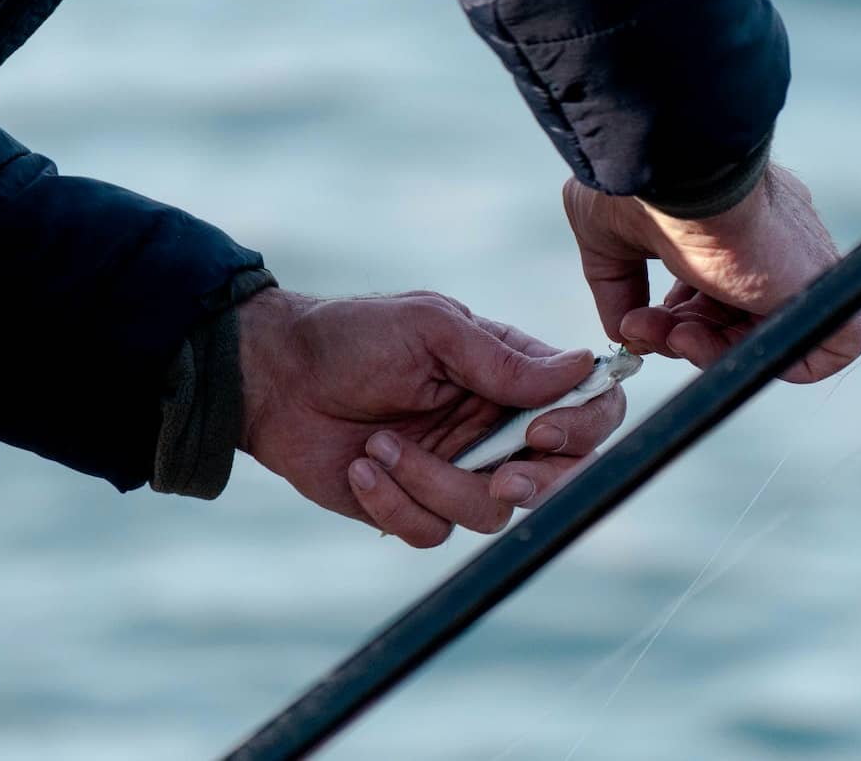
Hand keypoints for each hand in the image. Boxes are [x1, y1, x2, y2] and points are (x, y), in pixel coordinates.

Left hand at [237, 289, 625, 546]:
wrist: (273, 380)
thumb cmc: (352, 337)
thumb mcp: (431, 329)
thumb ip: (503, 359)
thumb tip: (582, 367)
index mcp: (512, 376)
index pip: (587, 406)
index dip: (583, 427)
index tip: (542, 431)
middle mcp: (496, 427)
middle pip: (561, 475)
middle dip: (538, 482)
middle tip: (500, 476)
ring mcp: (458, 470)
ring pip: (492, 512)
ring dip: (435, 484)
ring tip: (381, 447)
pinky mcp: (416, 504)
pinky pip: (433, 531)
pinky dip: (395, 502)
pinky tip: (361, 468)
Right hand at [564, 163, 860, 382]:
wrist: (677, 172)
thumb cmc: (641, 185)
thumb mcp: (608, 234)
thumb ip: (617, 286)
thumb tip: (625, 331)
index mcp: (736, 222)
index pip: (719, 288)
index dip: (680, 315)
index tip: (642, 317)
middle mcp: (773, 244)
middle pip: (738, 317)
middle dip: (685, 335)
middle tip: (646, 330)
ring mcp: (799, 268)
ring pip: (767, 337)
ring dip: (707, 352)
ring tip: (669, 334)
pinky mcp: (823, 293)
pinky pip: (821, 353)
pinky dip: (762, 364)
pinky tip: (707, 342)